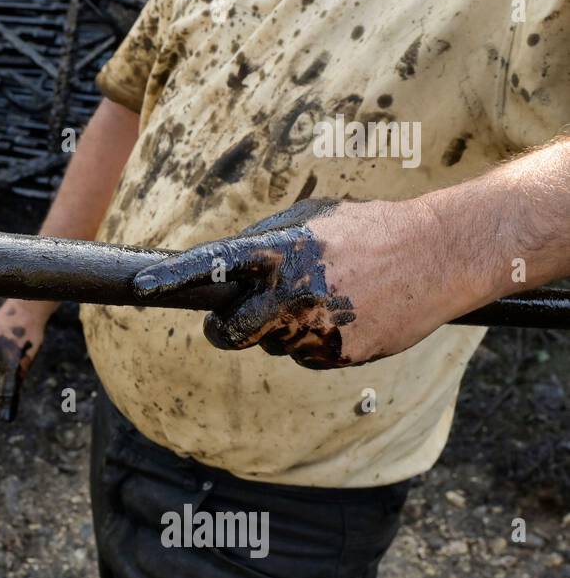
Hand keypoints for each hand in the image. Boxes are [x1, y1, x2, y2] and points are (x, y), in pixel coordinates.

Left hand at [131, 198, 449, 369]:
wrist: (437, 256)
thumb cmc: (366, 230)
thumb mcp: (310, 222)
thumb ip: (262, 244)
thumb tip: (220, 271)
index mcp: (281, 251)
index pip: (214, 264)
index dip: (174, 277)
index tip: (140, 286)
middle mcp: (292, 292)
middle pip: (232, 333)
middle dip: (226, 330)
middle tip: (233, 320)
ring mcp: (315, 329)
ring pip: (270, 345)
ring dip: (280, 329)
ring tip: (322, 297)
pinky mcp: (338, 355)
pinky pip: (304, 356)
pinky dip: (313, 341)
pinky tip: (344, 315)